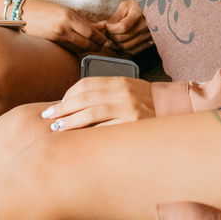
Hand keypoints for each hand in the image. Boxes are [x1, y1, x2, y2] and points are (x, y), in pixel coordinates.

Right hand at [18, 0, 108, 54]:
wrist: (24, 13)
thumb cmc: (45, 8)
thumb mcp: (66, 10)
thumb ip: (83, 20)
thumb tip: (100, 27)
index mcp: (68, 17)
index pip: (91, 33)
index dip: (100, 38)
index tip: (105, 39)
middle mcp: (63, 28)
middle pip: (86, 43)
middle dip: (96, 46)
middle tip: (101, 45)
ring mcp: (56, 38)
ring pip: (78, 49)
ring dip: (87, 49)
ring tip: (93, 46)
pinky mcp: (51, 44)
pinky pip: (69, 49)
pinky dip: (77, 49)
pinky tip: (80, 47)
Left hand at [40, 77, 155, 129]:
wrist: (172, 109)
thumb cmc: (145, 101)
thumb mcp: (127, 89)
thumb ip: (105, 92)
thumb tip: (74, 103)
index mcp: (119, 81)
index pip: (86, 84)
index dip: (68, 95)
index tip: (58, 104)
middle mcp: (122, 93)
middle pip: (84, 99)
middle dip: (63, 108)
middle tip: (48, 117)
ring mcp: (128, 109)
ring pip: (91, 114)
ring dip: (70, 122)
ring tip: (57, 128)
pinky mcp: (133, 125)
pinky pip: (105, 129)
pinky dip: (89, 133)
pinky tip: (79, 138)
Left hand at [94, 0, 150, 55]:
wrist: (153, 10)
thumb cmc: (138, 6)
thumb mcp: (126, 5)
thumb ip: (114, 17)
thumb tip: (103, 27)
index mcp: (140, 13)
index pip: (122, 27)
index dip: (111, 29)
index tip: (106, 26)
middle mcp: (146, 26)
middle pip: (123, 39)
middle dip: (110, 37)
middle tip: (106, 33)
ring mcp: (148, 36)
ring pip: (126, 47)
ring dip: (115, 45)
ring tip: (110, 38)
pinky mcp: (148, 42)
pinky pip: (133, 51)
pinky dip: (122, 50)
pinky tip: (118, 44)